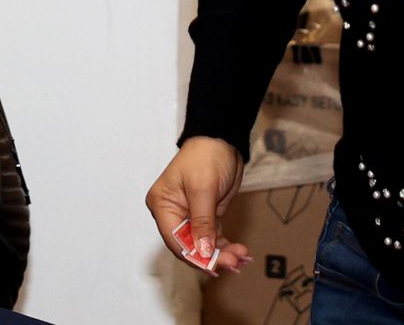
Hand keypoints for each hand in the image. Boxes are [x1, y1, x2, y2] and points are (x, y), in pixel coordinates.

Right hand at [145, 136, 250, 275]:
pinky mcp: (206, 216)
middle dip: (211, 256)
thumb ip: (202, 222)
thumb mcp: (203, 188)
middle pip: (189, 246)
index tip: (216, 265)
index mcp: (162, 205)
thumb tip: (203, 251)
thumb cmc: (206, 156)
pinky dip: (225, 246)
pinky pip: (213, 238)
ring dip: (222, 254)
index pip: (175, 240)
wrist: (222, 139)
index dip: (194, 256)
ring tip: (242, 257)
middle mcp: (172, 214)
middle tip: (235, 262)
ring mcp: (189, 216)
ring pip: (203, 245)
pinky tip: (240, 252)